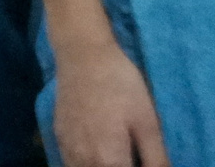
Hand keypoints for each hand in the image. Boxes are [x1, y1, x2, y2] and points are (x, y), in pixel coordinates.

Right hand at [53, 39, 168, 166]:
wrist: (84, 58)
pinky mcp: (59, 140)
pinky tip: (99, 152)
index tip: (144, 160)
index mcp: (109, 161)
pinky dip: (87, 163)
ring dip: (104, 166)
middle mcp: (83, 162)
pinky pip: (71, 164)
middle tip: (134, 155)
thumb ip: (155, 157)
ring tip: (120, 154)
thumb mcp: (147, 121)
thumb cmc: (121, 86)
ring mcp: (67, 152)